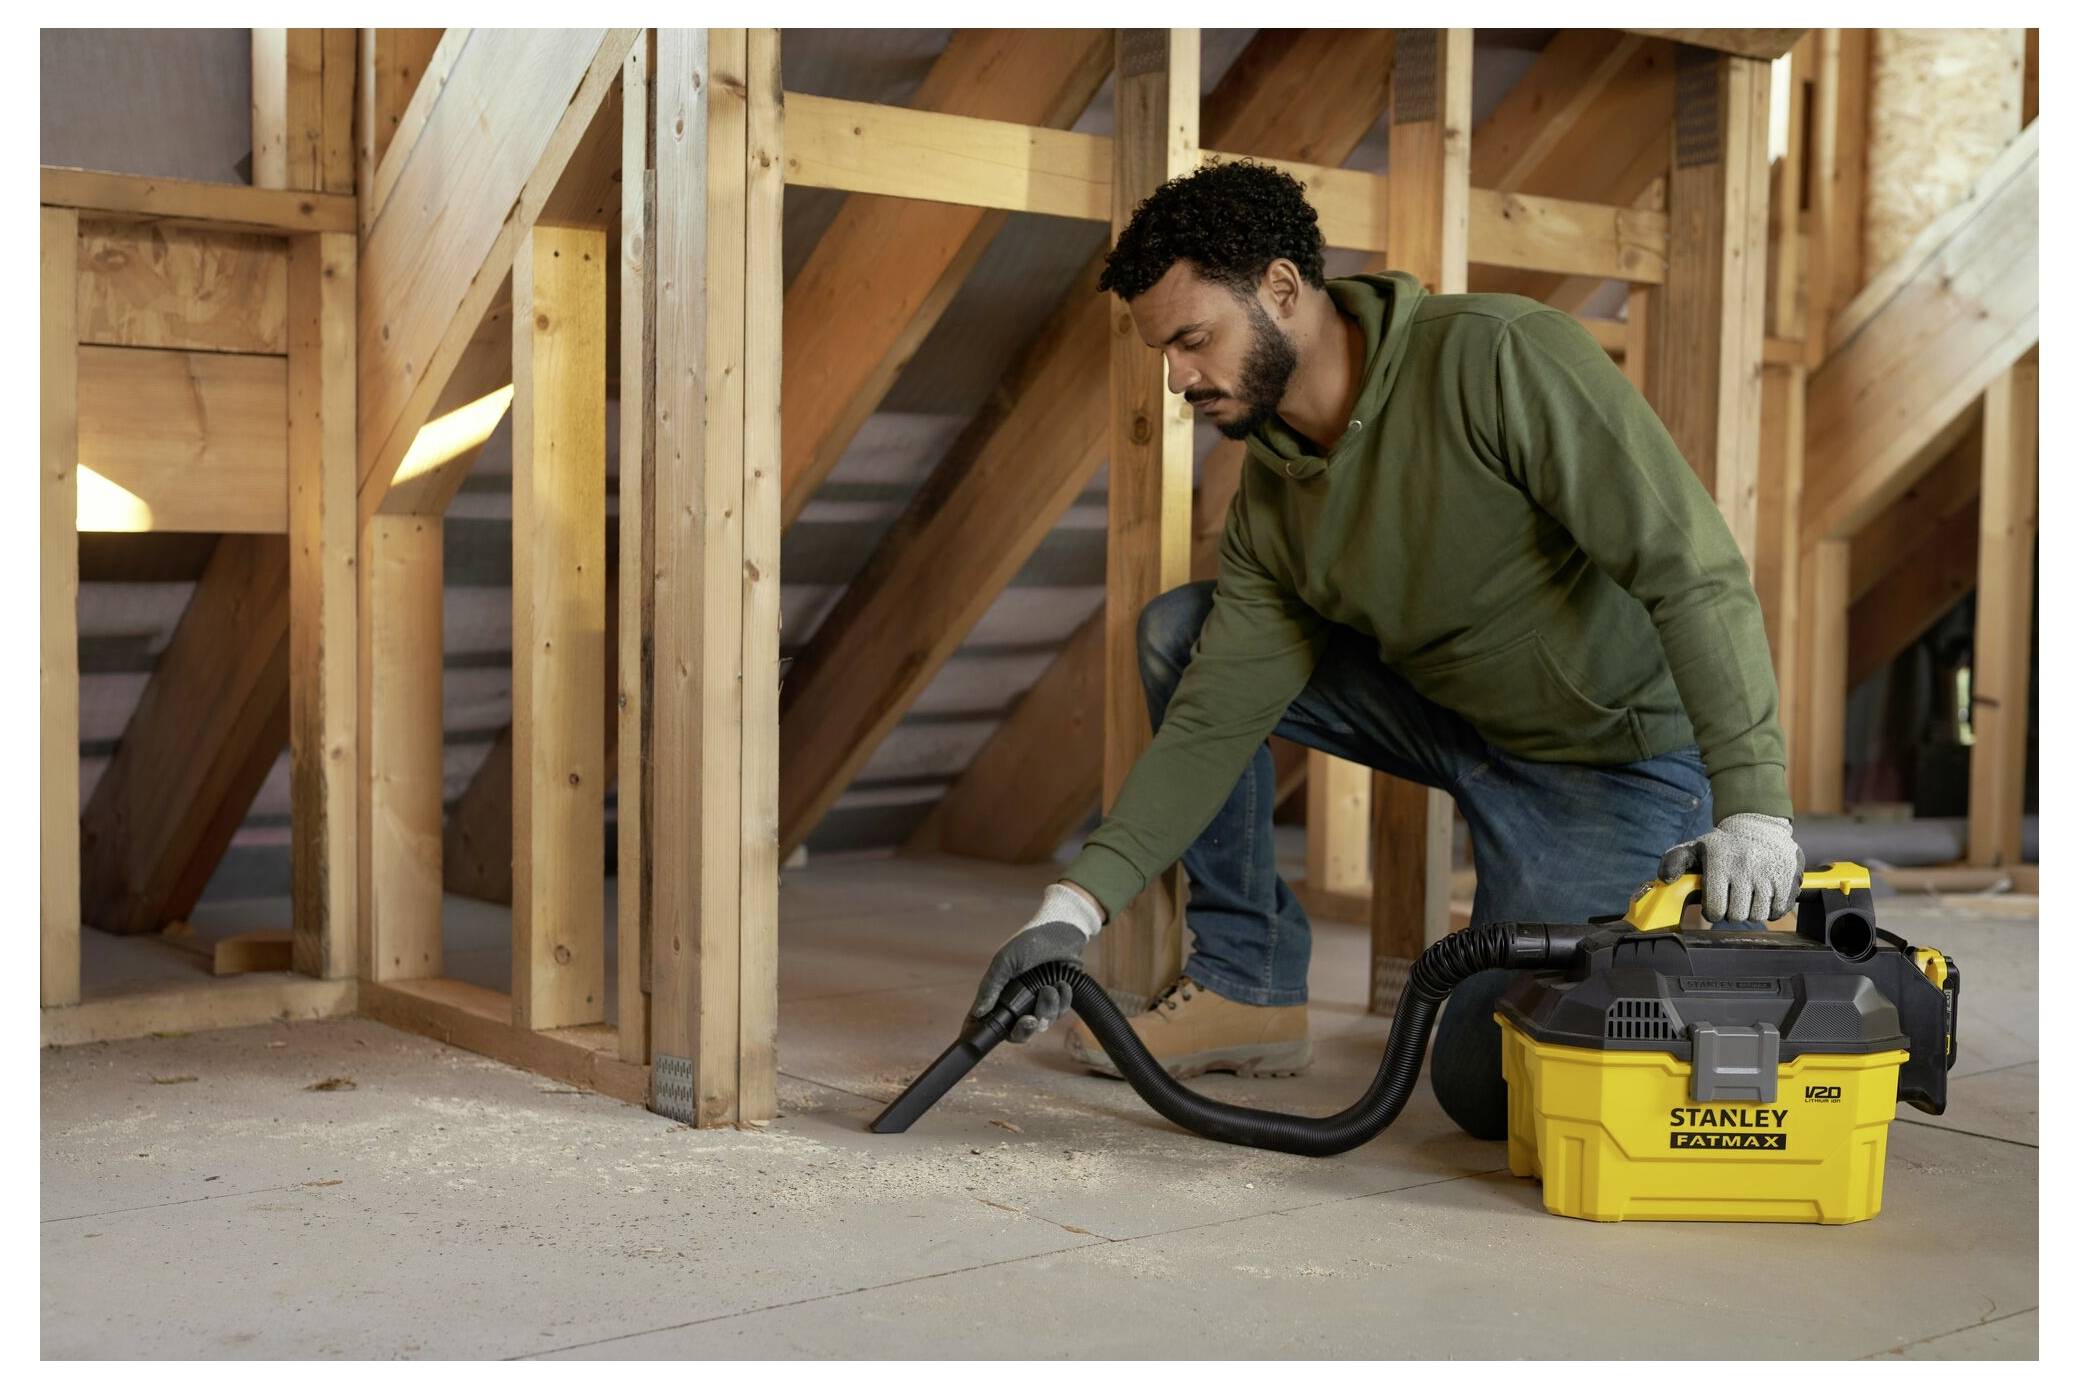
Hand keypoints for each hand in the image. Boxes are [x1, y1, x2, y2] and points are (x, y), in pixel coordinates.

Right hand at [969, 883, 1101, 1041]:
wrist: (1063, 930)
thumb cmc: (1030, 941)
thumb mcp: (1006, 960)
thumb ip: (991, 986)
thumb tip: (978, 1012)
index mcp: (1001, 994)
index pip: (989, 1021)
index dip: (986, 1031)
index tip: (990, 1033)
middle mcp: (1019, 1002)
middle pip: (1018, 1033)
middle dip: (1025, 1029)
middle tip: (1031, 1020)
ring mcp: (1038, 1003)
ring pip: (1042, 1024)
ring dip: (1048, 1007)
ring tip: (1050, 987)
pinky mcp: (1058, 1000)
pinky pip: (1060, 1014)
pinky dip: (1063, 1000)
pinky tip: (1062, 984)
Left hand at [1657, 813, 1804, 922]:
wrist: (1759, 824)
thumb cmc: (1723, 843)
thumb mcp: (1695, 847)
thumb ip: (1674, 861)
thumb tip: (1666, 879)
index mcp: (1720, 863)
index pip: (1715, 910)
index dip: (1713, 912)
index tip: (1714, 906)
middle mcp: (1745, 868)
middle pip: (1737, 916)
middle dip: (1731, 913)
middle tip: (1731, 900)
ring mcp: (1769, 874)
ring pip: (1758, 915)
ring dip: (1751, 911)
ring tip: (1747, 897)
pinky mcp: (1789, 877)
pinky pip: (1779, 910)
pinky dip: (1771, 910)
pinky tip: (1764, 897)